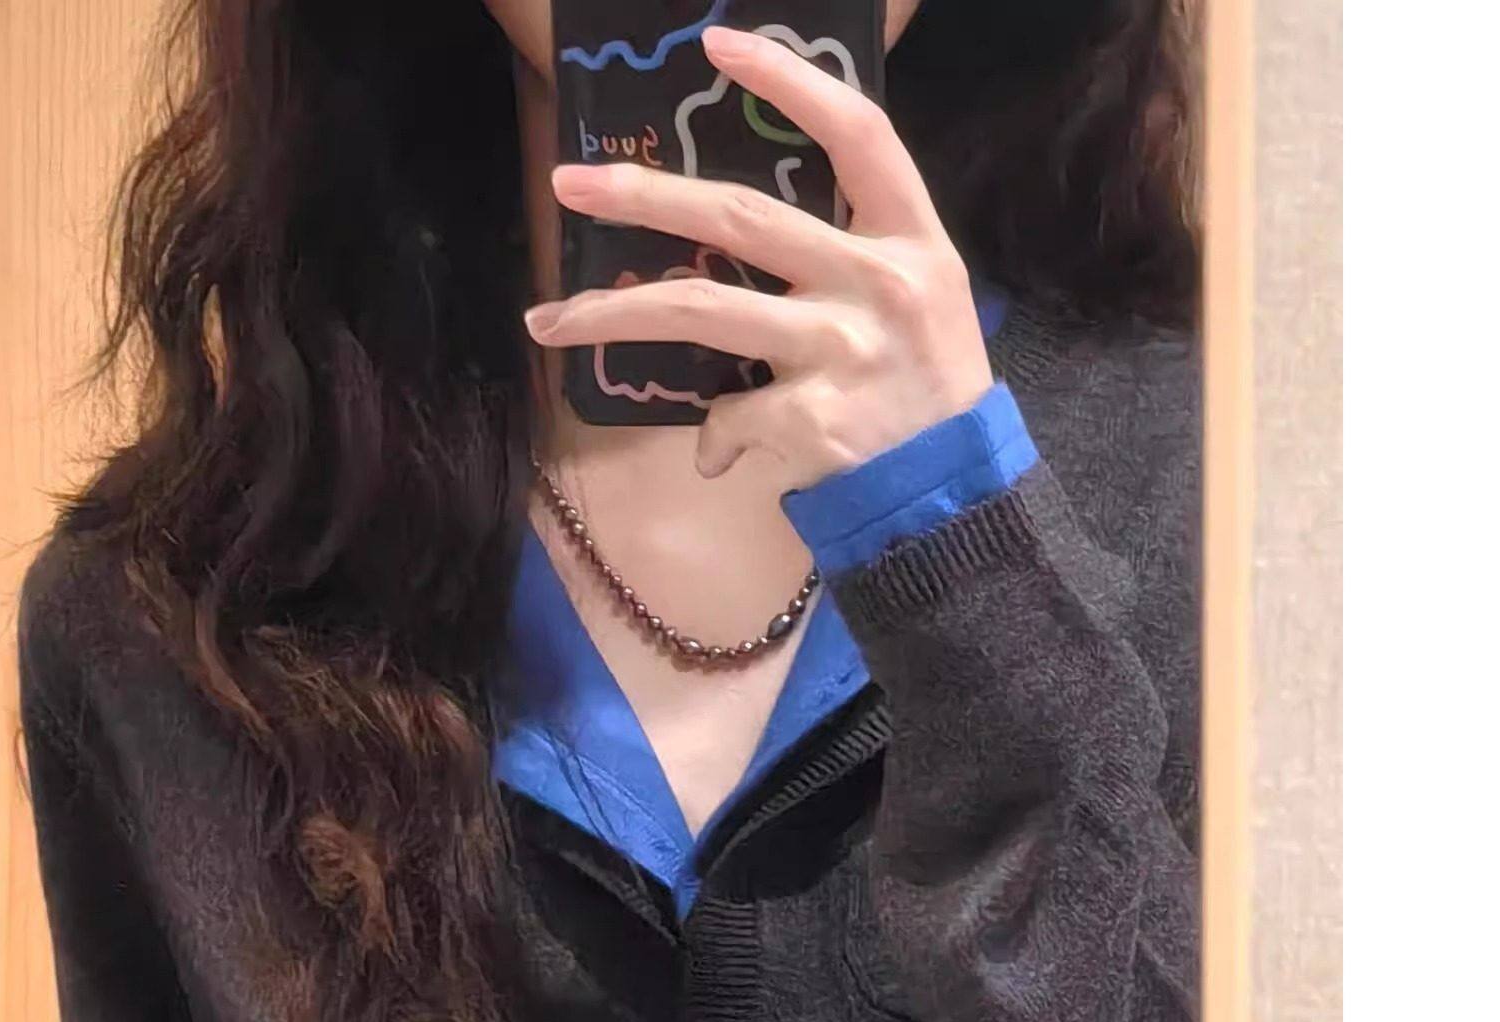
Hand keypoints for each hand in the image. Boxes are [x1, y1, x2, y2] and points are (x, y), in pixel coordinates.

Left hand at [526, 23, 989, 487]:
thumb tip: (737, 242)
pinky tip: (719, 455)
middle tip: (569, 183)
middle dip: (645, 196)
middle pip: (740, 218)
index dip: (789, 80)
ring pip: (700, 311)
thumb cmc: (928, 390)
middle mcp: (875, 281)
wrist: (953, 497)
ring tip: (546, 320)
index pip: (855, 132)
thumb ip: (850, 253)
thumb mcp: (920, 296)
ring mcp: (839, 350)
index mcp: (909, 236)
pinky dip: (714, 439)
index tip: (717, 46)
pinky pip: (726, 417)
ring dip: (611, 314)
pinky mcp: (809, 419)